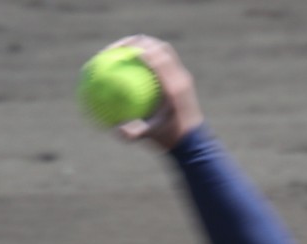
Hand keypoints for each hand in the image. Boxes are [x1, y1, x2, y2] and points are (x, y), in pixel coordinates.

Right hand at [109, 34, 202, 149]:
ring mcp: (182, 75)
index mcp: (173, 87)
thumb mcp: (150, 138)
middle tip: (118, 46)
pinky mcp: (181, 77)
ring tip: (125, 48)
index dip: (139, 49)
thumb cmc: (170, 138)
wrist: (193, 139)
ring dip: (145, 45)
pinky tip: (133, 63)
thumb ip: (133, 133)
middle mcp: (180, 77)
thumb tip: (113, 129)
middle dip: (139, 41)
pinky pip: (164, 60)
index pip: (157, 60)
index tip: (120, 50)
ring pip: (163, 50)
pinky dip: (149, 57)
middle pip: (160, 47)